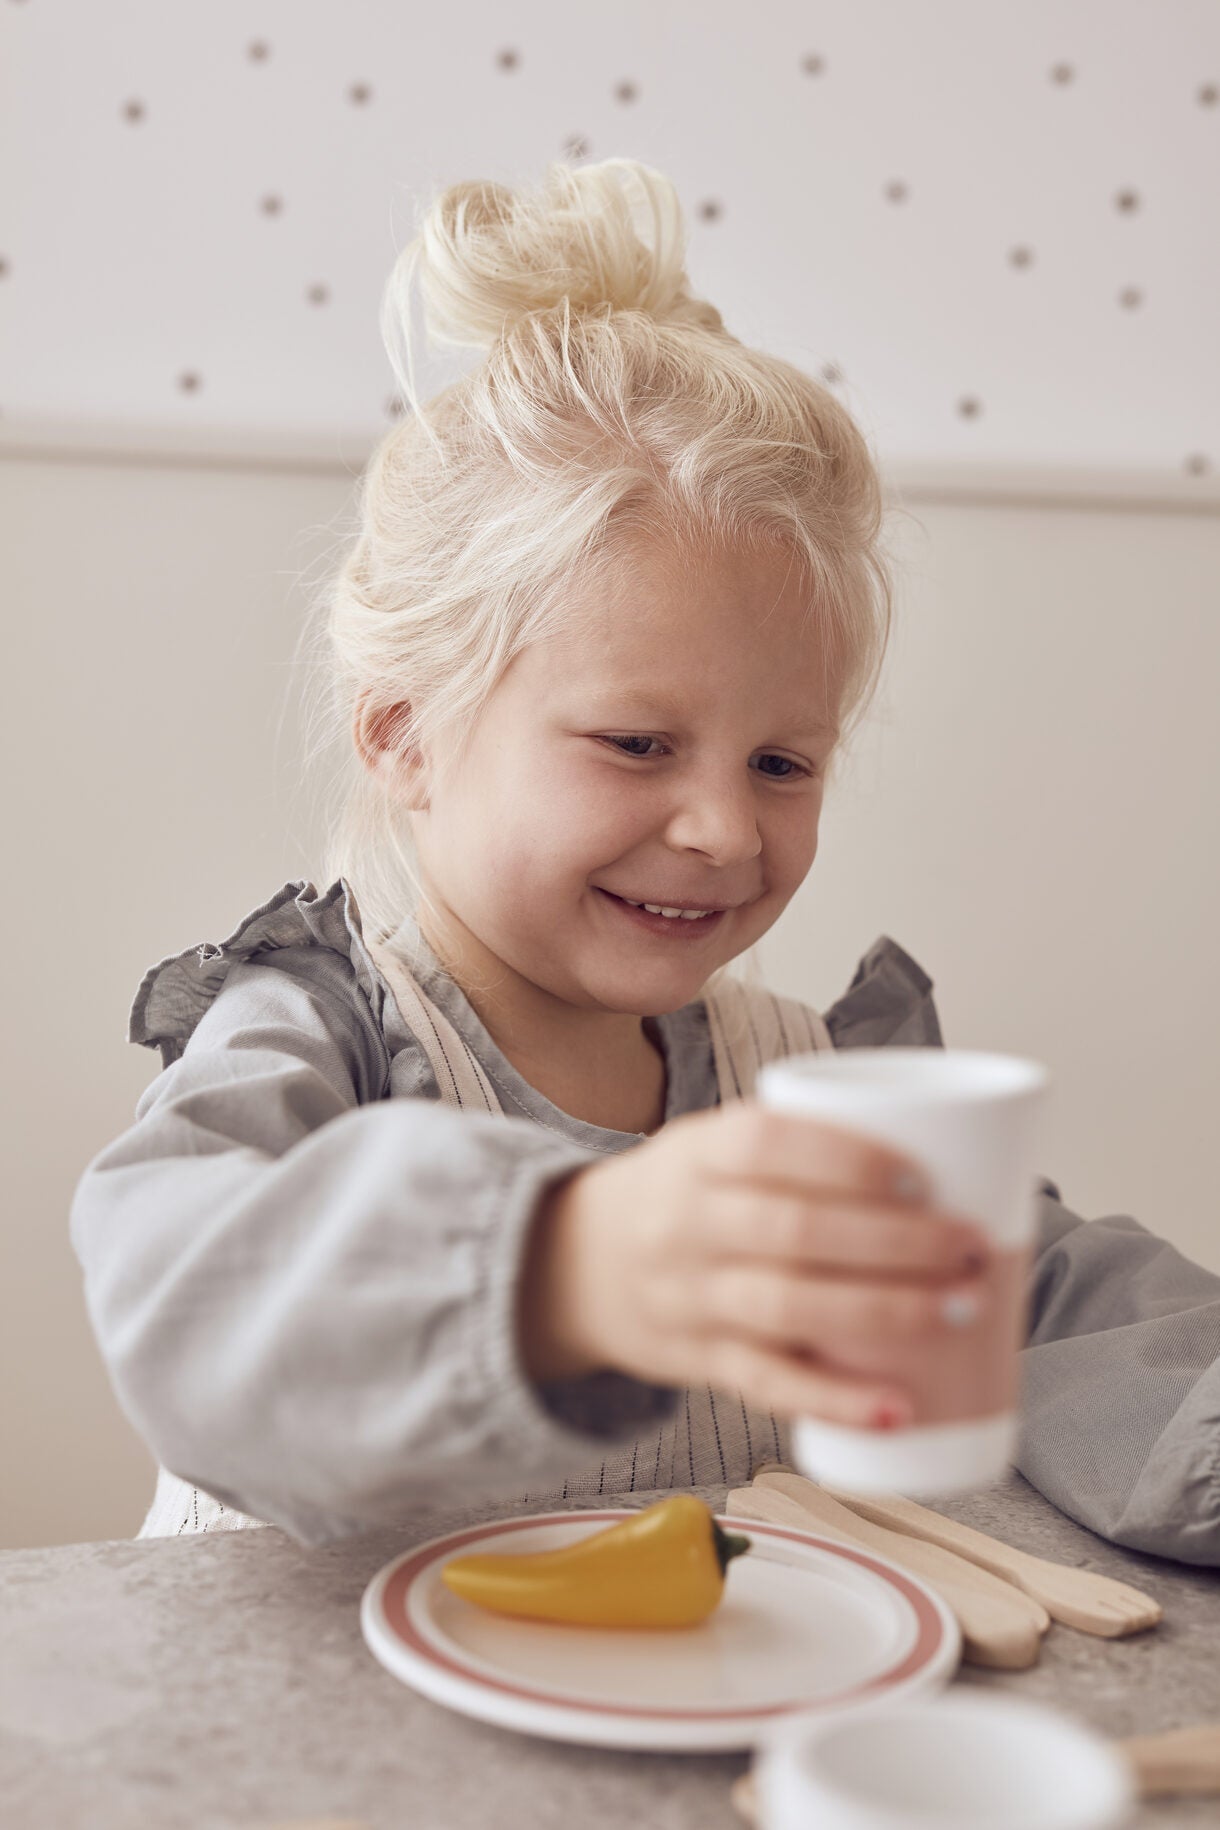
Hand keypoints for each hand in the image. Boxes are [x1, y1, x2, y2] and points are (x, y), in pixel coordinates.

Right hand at [518, 1099, 992, 1428]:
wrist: (568, 1263)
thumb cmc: (681, 1194)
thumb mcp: (711, 1143)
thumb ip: (801, 1143)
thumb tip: (952, 1146)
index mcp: (698, 1154)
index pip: (768, 1146)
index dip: (846, 1160)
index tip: (920, 1174)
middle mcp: (689, 1225)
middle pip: (794, 1232)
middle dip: (895, 1242)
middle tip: (970, 1246)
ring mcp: (692, 1299)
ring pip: (788, 1309)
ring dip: (884, 1312)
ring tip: (962, 1308)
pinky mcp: (701, 1363)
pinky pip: (769, 1386)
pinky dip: (835, 1401)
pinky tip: (898, 1408)